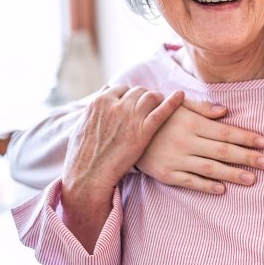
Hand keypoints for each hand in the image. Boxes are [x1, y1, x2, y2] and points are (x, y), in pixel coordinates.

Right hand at [62, 85, 183, 202]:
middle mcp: (116, 105)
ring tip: (160, 107)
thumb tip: (101, 94)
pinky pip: (162, 110)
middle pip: (138, 91)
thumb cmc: (83, 155)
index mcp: (100, 102)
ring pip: (150, 96)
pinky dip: (173, 101)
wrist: (89, 176)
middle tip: (149, 109)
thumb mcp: (82, 125)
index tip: (134, 104)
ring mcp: (131, 117)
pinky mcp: (143, 130)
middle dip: (144, 98)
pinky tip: (181, 96)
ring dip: (157, 100)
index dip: (129, 96)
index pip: (122, 89)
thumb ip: (94, 109)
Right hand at [136, 98, 263, 193]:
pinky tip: (223, 189)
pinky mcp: (167, 174)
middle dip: (246, 157)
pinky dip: (206, 186)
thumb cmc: (160, 116)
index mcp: (191, 124)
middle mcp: (186, 142)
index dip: (245, 137)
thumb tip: (225, 111)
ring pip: (209, 169)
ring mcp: (176, 159)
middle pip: (221, 151)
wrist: (127, 132)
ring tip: (252, 179)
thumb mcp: (178, 105)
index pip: (224, 132)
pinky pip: (190, 182)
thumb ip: (202, 107)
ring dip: (232, 174)